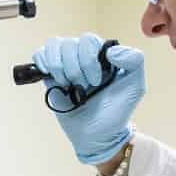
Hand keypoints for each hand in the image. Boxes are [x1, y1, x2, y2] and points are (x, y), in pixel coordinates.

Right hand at [31, 34, 144, 163]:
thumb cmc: (116, 111)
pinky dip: (44, 64)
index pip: (88, 40)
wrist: (97, 135)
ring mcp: (65, 63)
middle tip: (83, 87)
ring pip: (54, 46)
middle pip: (69, 44)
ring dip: (60, 67)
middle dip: (75, 69)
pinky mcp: (50, 75)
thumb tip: (111, 51)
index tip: (96, 82)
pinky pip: (39, 55)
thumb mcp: (135, 86)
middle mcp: (83, 54)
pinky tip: (55, 79)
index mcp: (102, 53)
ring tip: (68, 85)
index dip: (88, 60)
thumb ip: (134, 61)